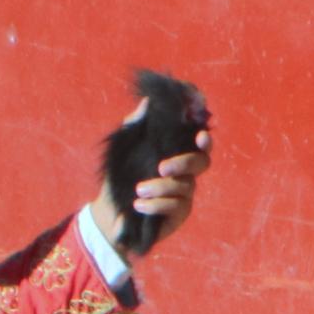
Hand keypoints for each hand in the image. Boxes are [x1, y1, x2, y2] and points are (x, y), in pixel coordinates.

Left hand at [103, 101, 212, 249]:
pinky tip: (139, 205)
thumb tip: (148, 102)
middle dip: (185, 162)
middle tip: (162, 168)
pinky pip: (177, 205)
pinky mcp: (180, 211)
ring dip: (160, 187)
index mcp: (176, 150)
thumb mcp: (123, 148)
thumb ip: (136, 125)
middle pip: (202, 161)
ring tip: (138, 191)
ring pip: (186, 185)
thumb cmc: (119, 175)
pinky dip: (156, 204)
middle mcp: (186, 169)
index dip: (205, 133)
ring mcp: (185, 191)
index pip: (197, 138)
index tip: (202, 132)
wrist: (109, 211)